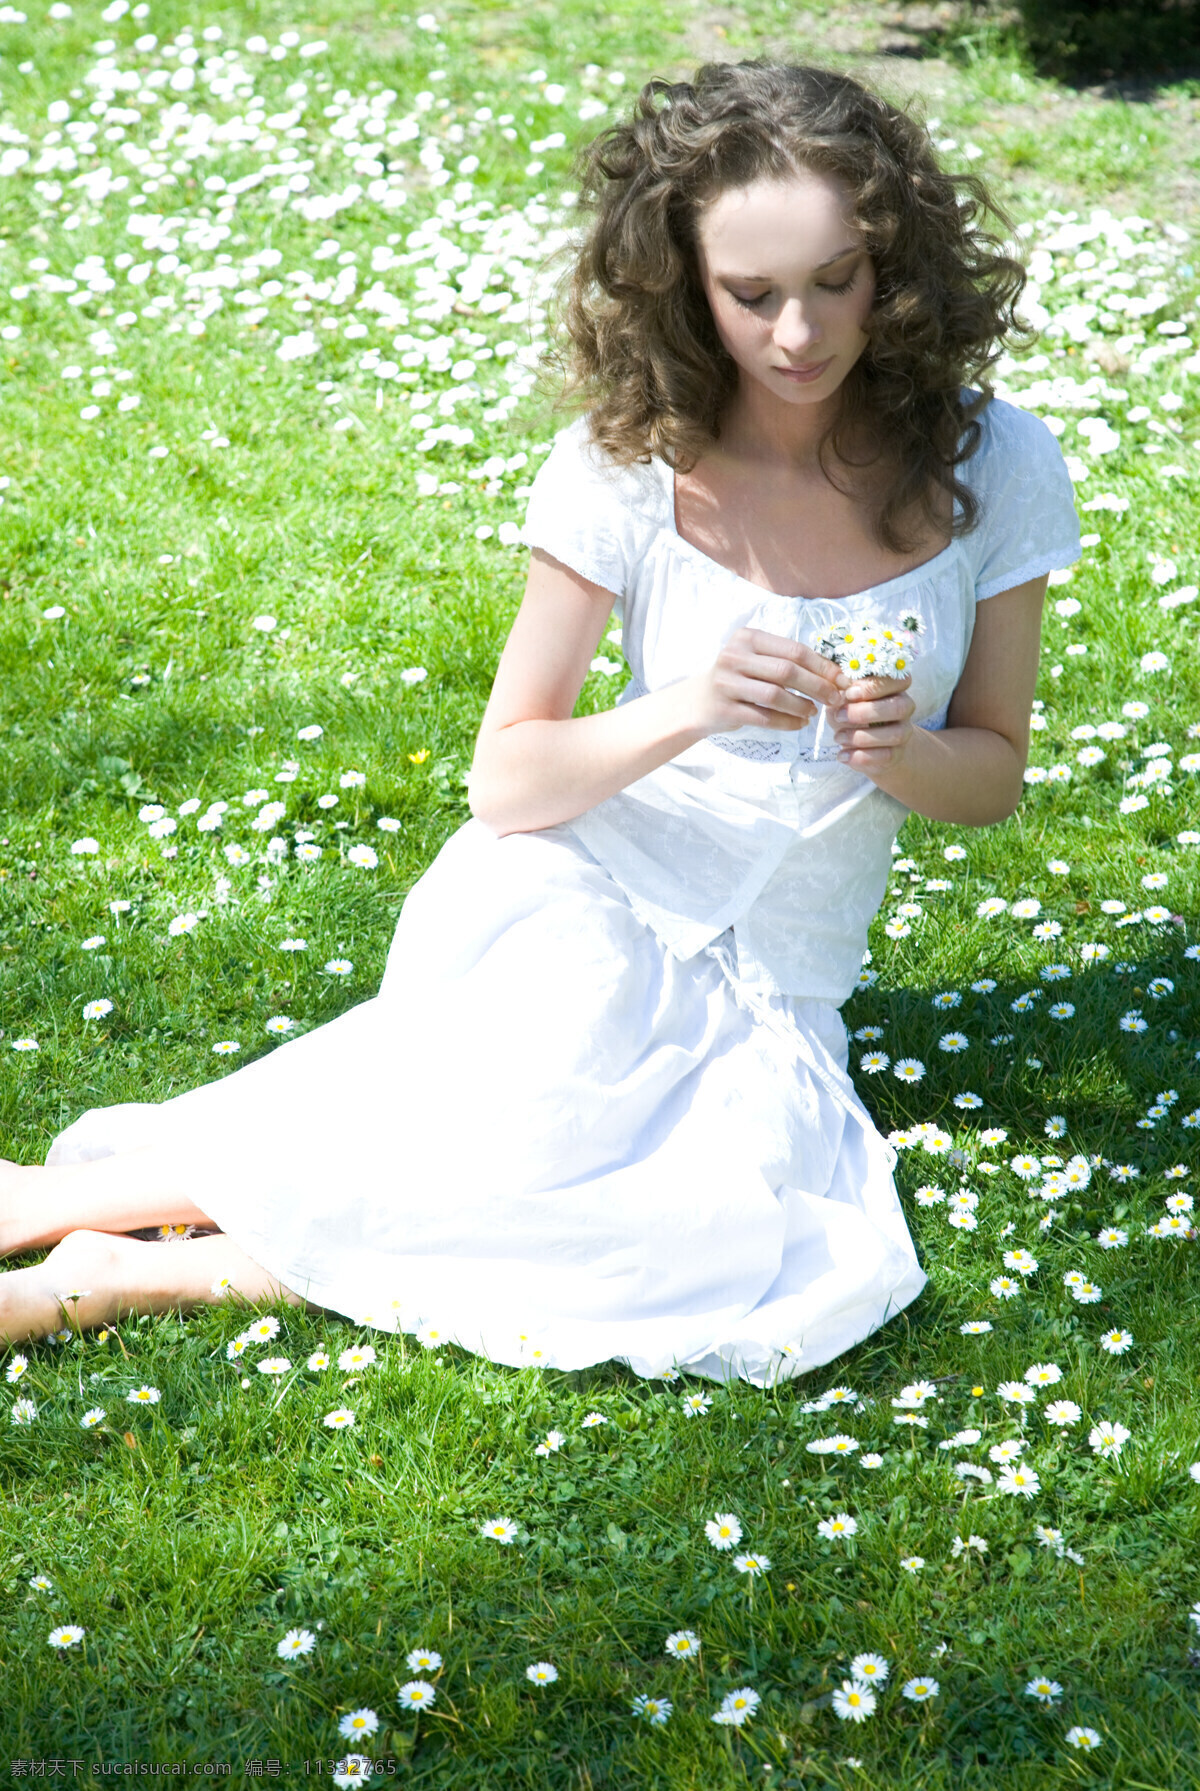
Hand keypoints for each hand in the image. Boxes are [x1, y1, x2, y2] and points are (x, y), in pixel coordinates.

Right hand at [689, 627, 847, 735]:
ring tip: (813, 712)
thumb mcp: (756, 659)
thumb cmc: (738, 679)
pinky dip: (787, 722)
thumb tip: (834, 674)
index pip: (794, 650)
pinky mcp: (725, 709)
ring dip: (801, 706)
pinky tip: (799, 724)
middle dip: (817, 686)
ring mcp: (727, 683)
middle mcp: (734, 656)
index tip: (841, 680)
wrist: (698, 702)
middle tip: (835, 699)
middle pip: (786, 671)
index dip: (822, 666)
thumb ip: (786, 660)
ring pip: (775, 695)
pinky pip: (764, 717)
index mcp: (747, 638)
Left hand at [831, 673, 915, 772]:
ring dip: (861, 736)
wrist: (869, 745)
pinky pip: (884, 756)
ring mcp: (903, 731)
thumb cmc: (854, 714)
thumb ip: (843, 693)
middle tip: (839, 715)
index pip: (898, 680)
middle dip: (865, 712)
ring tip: (838, 737)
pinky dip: (860, 756)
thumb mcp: (845, 700)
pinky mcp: (896, 754)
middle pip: (898, 707)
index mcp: (894, 687)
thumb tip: (839, 693)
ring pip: (894, 734)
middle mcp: (904, 707)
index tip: (850, 692)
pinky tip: (842, 755)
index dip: (874, 686)